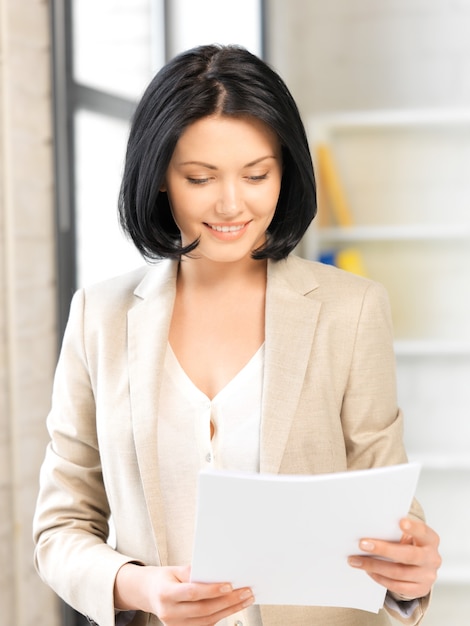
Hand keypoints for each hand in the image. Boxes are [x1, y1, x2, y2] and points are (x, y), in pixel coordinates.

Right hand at [115, 563, 253, 625]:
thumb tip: (216, 571)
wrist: (147, 593)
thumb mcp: (174, 569)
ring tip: (244, 600)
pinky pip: (204, 625)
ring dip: (229, 610)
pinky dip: (220, 615)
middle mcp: (169, 612)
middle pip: (203, 609)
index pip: (192, 593)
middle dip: (227, 601)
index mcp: (165, 594)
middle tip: (245, 592)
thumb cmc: (163, 578)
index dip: (211, 590)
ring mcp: (174, 625)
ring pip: (207, 620)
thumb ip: (193, 572)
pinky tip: (232, 607)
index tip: (229, 585)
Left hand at [348, 518, 440, 599]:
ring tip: (356, 560)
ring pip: (398, 572)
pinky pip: (397, 586)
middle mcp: (432, 558)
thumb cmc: (411, 544)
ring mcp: (427, 576)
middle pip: (408, 555)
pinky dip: (380, 578)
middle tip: (362, 544)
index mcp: (430, 540)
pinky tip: (369, 571)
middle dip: (383, 549)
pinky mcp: (420, 589)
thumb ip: (396, 532)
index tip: (400, 522)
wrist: (422, 566)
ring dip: (374, 566)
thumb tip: (371, 527)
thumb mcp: (410, 536)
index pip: (423, 532)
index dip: (413, 528)